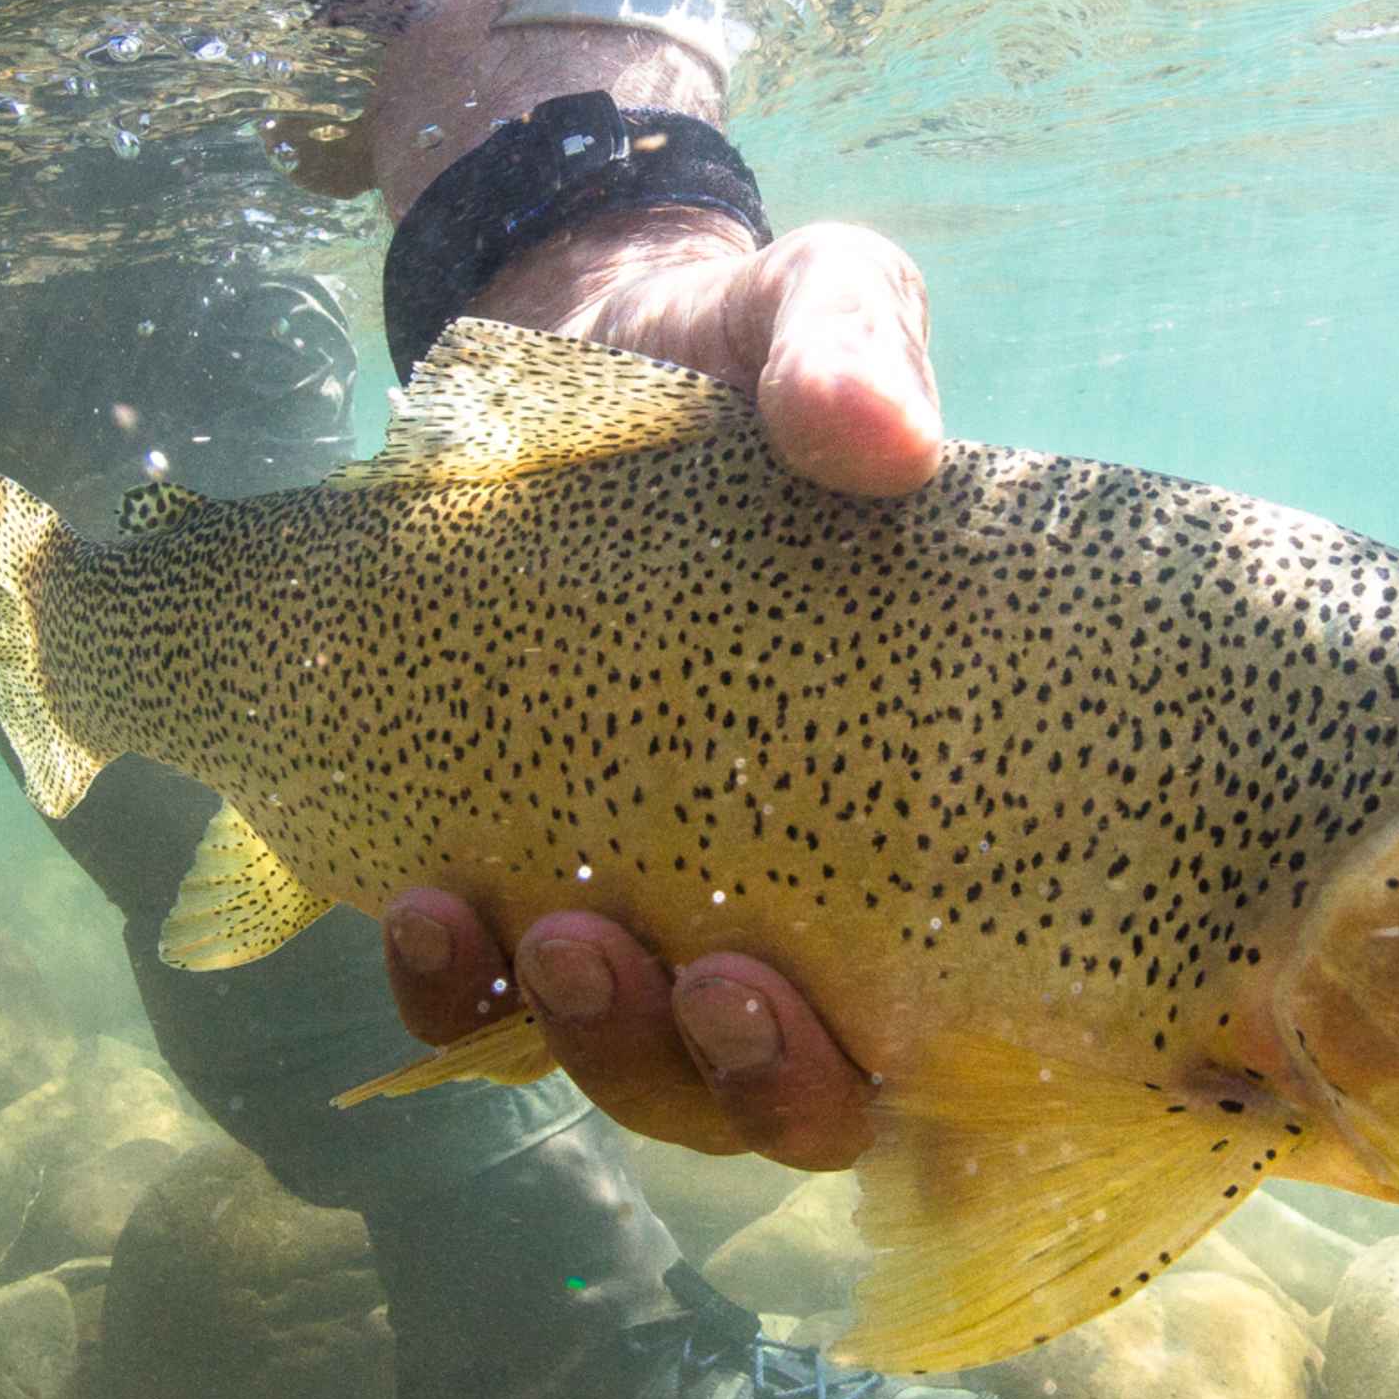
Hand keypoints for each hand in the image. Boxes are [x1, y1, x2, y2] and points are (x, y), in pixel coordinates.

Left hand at [366, 195, 930, 1166]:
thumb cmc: (749, 346)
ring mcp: (661, 897)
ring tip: (538, 930)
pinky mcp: (519, 867)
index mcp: (936, 811)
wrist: (588, 327)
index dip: (960, 1071)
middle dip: (738, 1075)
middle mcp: (811, 895)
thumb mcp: (820, 304)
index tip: (881, 1007)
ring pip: (639, 1071)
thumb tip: (875, 435)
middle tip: (688, 968)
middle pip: (789, 1094)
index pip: (980, 1006)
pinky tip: (417, 905)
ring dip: (592, 1041)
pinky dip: (450, 986)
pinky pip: (482, 1000)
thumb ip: (851, 350)